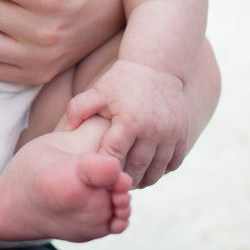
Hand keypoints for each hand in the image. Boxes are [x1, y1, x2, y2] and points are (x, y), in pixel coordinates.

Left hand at [65, 58, 189, 187]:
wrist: (157, 66)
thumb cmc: (122, 79)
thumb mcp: (98, 91)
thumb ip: (78, 109)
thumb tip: (65, 130)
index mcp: (130, 121)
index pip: (114, 156)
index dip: (104, 166)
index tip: (96, 171)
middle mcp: (153, 131)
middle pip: (136, 169)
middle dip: (122, 179)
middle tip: (110, 183)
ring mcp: (171, 134)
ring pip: (156, 171)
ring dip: (142, 179)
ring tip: (128, 180)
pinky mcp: (183, 134)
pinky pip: (174, 163)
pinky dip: (161, 171)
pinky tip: (148, 170)